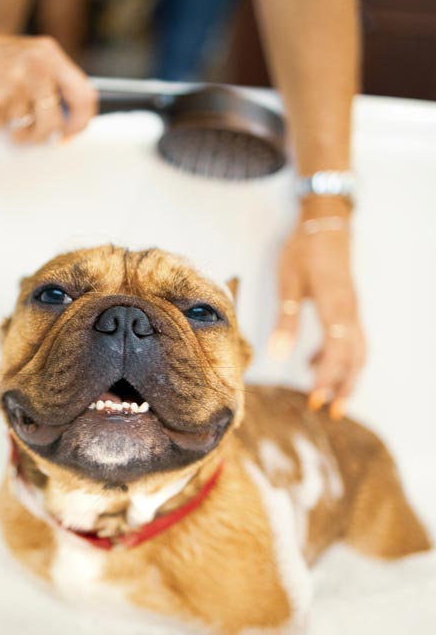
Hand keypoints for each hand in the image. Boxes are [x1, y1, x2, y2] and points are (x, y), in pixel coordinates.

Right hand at [0, 26, 97, 142]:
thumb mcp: (21, 57)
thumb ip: (47, 82)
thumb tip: (65, 122)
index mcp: (47, 54)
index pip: (84, 96)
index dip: (79, 122)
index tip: (69, 133)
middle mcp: (36, 67)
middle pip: (54, 124)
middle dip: (39, 136)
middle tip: (22, 131)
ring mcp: (14, 87)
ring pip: (28, 134)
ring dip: (11, 135)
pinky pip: (0, 135)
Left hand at [269, 201, 365, 418]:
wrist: (326, 222)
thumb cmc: (304, 249)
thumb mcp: (288, 282)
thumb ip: (285, 319)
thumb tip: (276, 354)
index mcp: (335, 308)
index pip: (337, 353)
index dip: (327, 379)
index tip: (316, 400)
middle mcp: (350, 312)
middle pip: (355, 358)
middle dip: (344, 386)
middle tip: (333, 412)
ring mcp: (352, 310)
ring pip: (356, 351)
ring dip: (346, 376)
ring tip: (330, 398)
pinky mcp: (347, 307)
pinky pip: (350, 339)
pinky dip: (338, 357)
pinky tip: (313, 364)